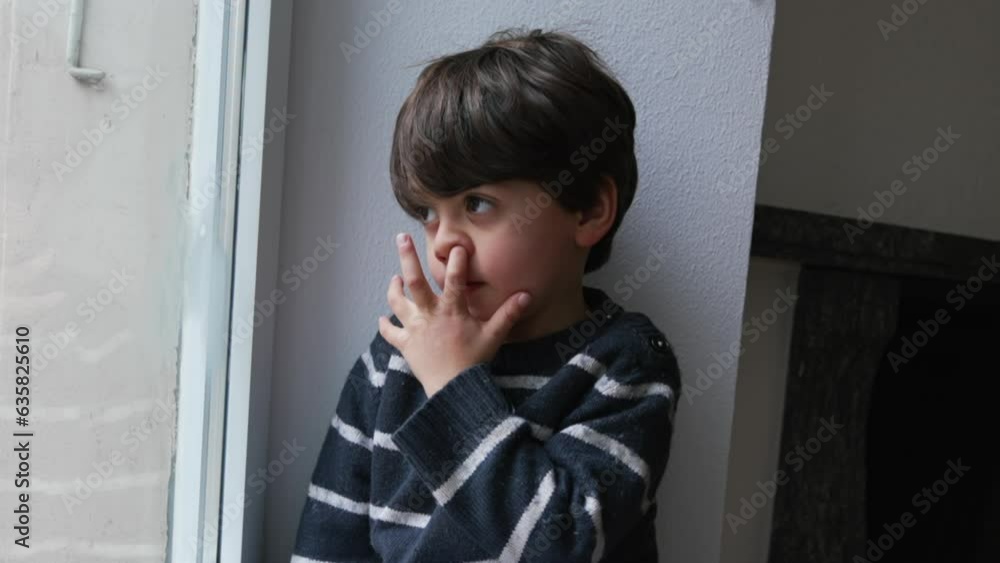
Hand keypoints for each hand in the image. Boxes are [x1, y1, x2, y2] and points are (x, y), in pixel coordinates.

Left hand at [378, 233, 531, 396]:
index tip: (456, 246)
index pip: (454, 279)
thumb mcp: (494, 335)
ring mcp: (414, 329)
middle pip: (413, 281)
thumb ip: (508, 313)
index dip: (456, 261)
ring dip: (394, 288)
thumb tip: (527, 295)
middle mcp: (429, 315)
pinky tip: (382, 318)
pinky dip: (384, 325)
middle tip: (401, 238)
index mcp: (452, 310)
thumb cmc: (473, 362)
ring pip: (397, 302)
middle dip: (407, 257)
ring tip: (395, 278)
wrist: (453, 389)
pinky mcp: (405, 344)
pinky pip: (390, 332)